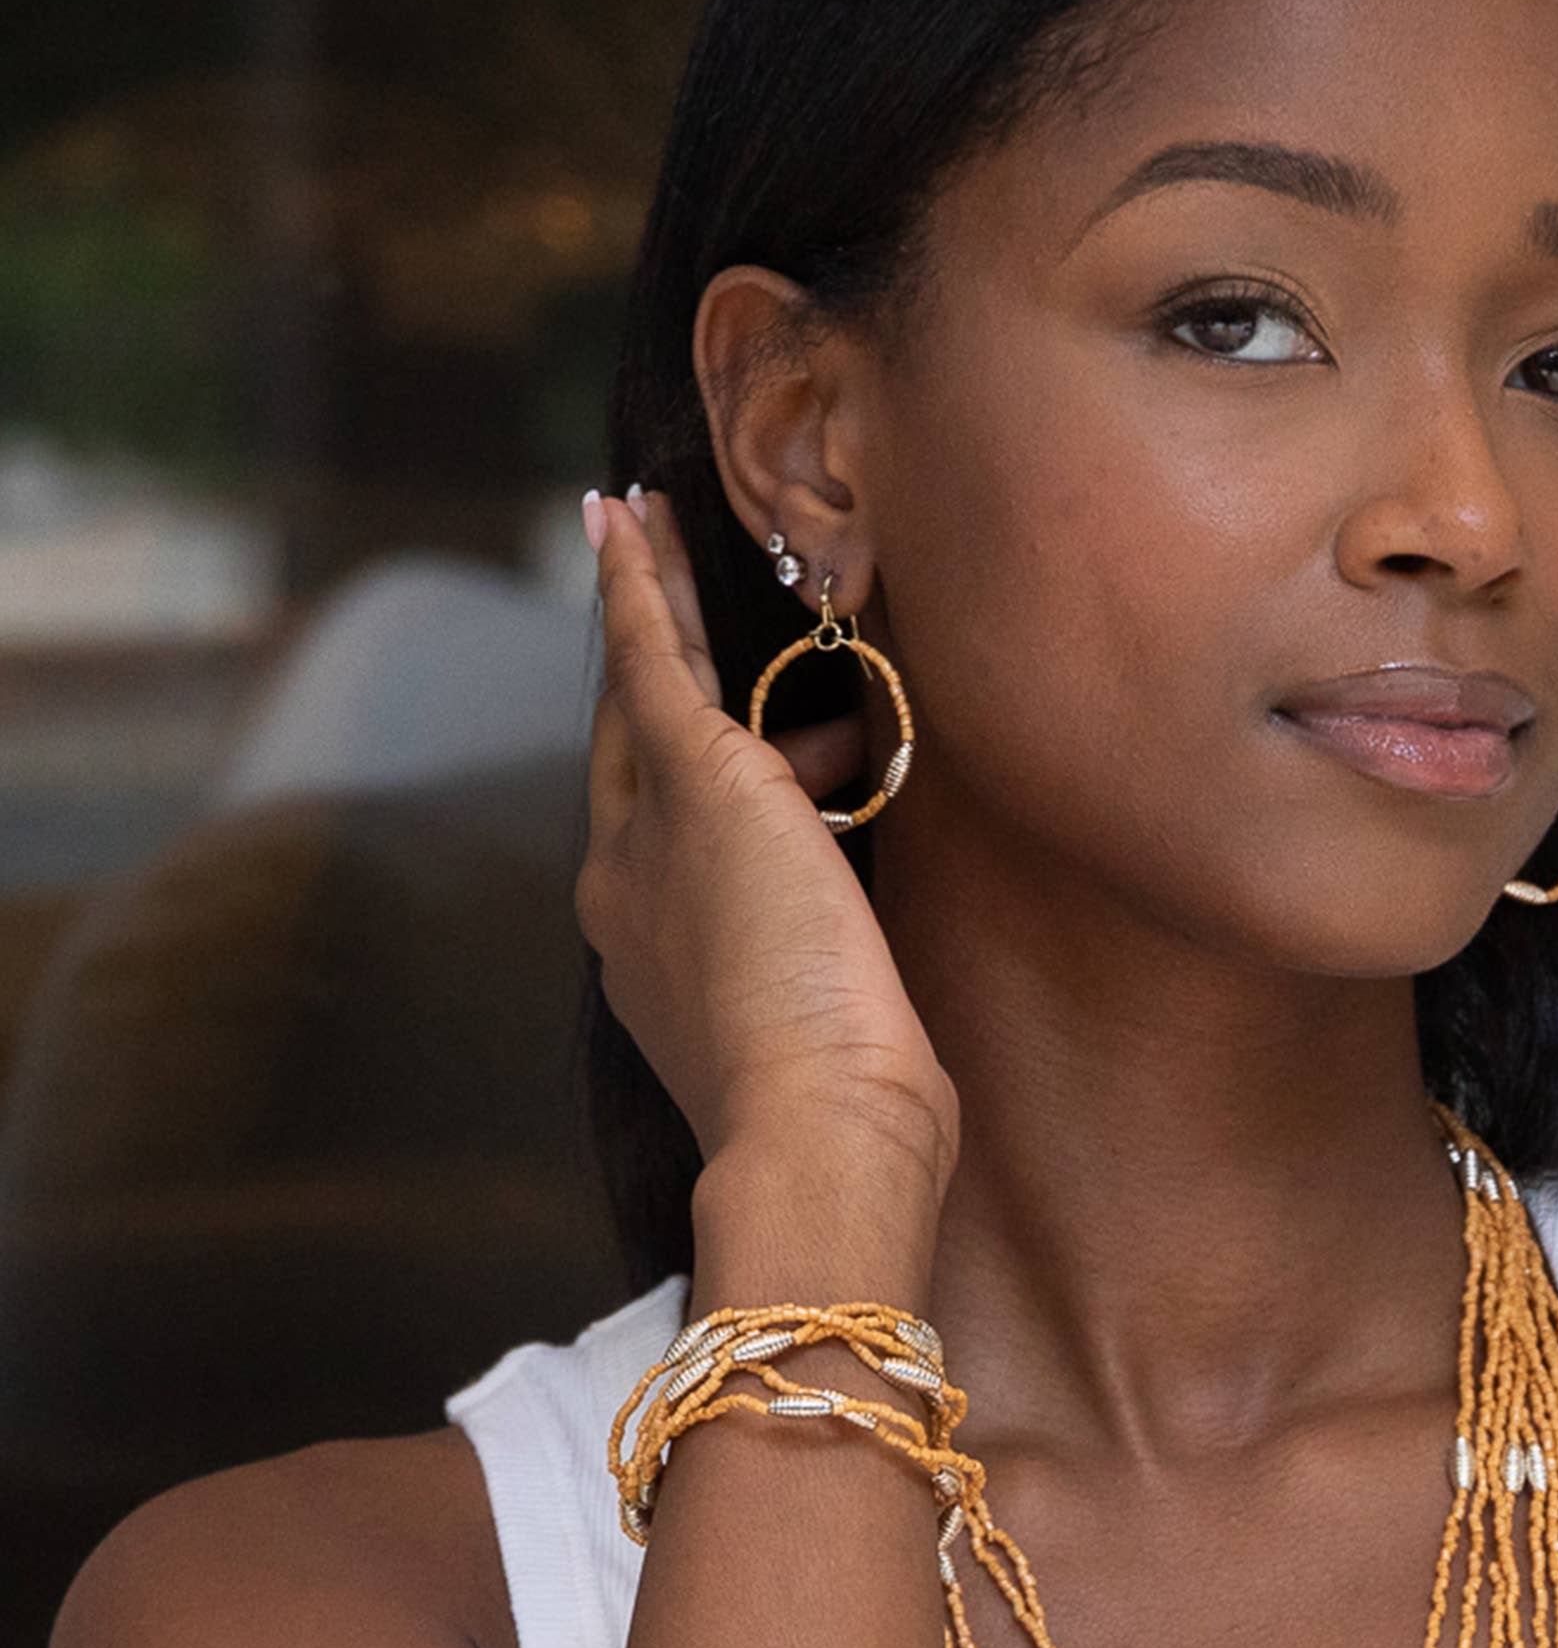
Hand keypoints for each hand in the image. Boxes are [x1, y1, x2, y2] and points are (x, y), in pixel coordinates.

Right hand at [574, 488, 958, 1205]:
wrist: (817, 1130)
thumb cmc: (844, 1103)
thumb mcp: (820, 1013)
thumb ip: (814, 941)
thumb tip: (840, 867)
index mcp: (652, 951)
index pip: (663, 835)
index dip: (689, 774)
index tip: (729, 738)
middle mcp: (625, 886)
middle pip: (635, 752)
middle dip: (644, 672)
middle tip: (646, 588)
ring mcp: (649, 834)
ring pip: (640, 693)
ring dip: (648, 604)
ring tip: (658, 529)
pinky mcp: (695, 784)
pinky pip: (655, 661)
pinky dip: (639, 587)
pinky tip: (624, 517)